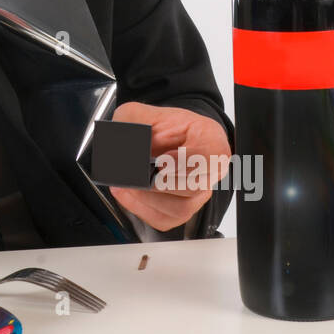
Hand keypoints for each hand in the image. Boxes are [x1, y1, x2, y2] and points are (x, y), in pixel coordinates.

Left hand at [107, 101, 230, 231]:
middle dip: (158, 182)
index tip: (161, 160)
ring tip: (127, 183)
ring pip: (180, 208)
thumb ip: (132, 123)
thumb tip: (122, 147)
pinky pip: (166, 219)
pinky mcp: (184, 209)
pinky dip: (141, 208)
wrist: (160, 139)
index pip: (211, 155)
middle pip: (193, 187)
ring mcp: (199, 192)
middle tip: (135, 172)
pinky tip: (127, 193)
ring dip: (148, 198)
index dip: (184, 161)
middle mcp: (210, 169)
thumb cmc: (159, 127)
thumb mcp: (140, 114)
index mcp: (208, 139)